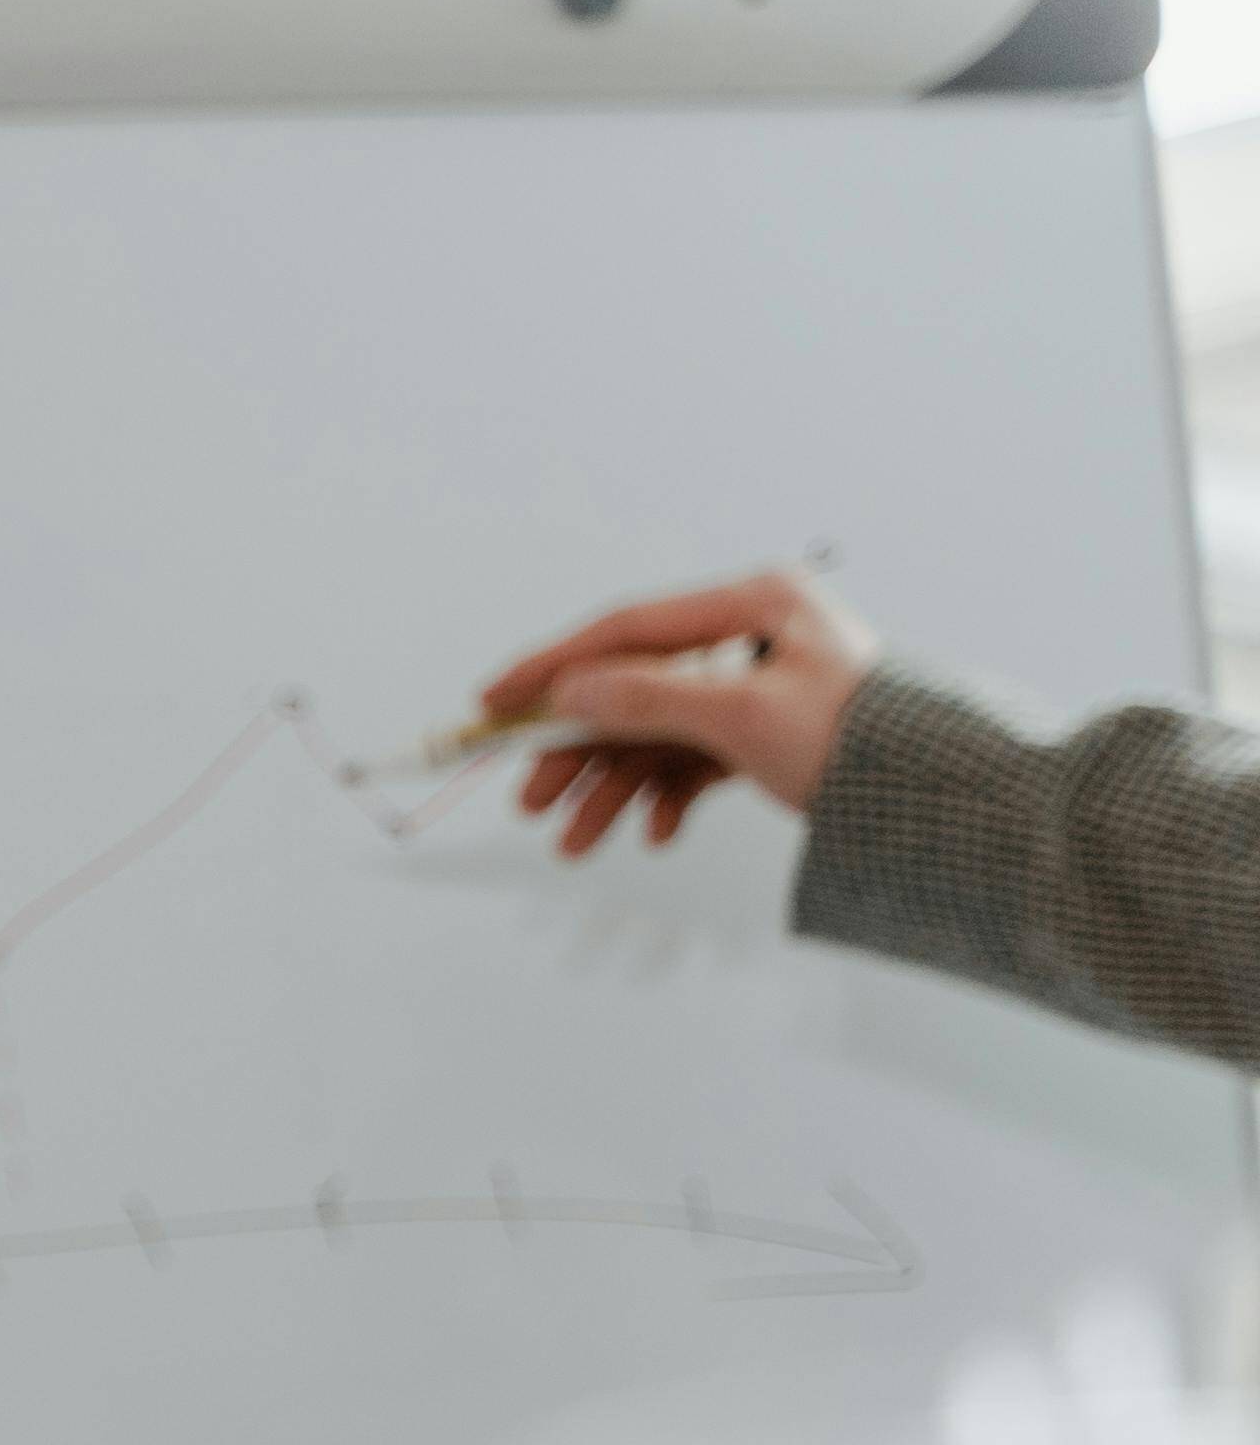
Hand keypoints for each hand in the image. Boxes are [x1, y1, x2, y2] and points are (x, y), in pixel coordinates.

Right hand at [481, 565, 878, 855]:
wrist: (950, 799)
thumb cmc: (866, 742)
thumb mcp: (743, 715)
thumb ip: (648, 698)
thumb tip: (570, 692)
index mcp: (753, 604)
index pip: (626, 629)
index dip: (553, 667)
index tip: (494, 701)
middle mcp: (751, 638)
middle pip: (634, 691)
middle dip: (579, 753)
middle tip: (530, 798)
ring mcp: (758, 687)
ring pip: (658, 734)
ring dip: (613, 788)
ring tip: (576, 839)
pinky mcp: (769, 732)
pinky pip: (696, 761)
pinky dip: (667, 797)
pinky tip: (656, 831)